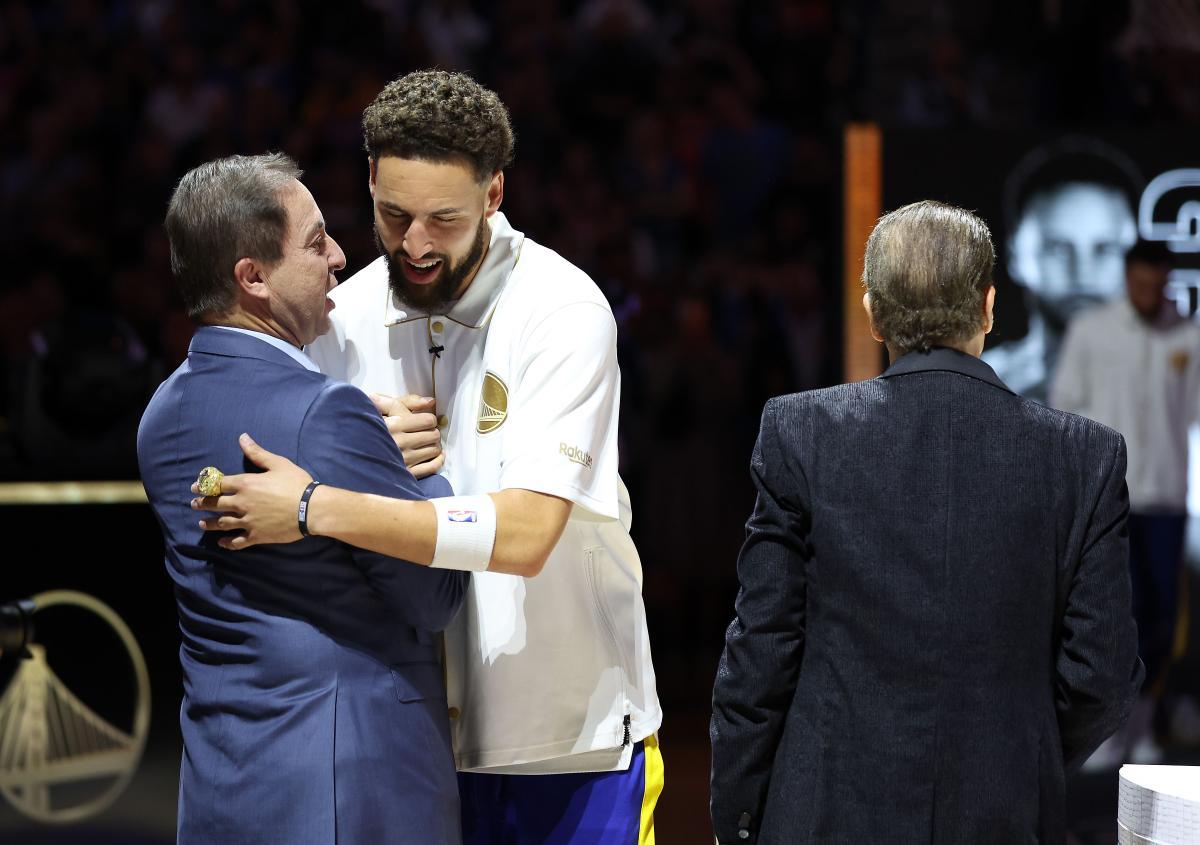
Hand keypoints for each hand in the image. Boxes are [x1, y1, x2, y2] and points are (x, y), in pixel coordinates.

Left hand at [190, 433, 312, 549]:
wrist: (311, 509)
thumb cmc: (296, 483)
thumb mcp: (278, 463)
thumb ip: (257, 453)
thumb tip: (242, 437)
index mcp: (245, 484)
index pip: (217, 484)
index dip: (203, 485)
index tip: (194, 487)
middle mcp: (241, 503)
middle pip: (215, 504)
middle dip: (202, 503)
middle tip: (194, 504)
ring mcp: (247, 521)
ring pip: (221, 524)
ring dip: (209, 523)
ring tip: (201, 523)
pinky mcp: (256, 535)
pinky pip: (237, 541)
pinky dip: (227, 543)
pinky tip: (222, 543)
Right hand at [371, 393, 444, 478]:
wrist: (351, 451)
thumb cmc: (368, 426)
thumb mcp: (383, 408)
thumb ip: (407, 401)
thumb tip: (431, 401)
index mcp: (394, 425)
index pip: (428, 420)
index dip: (429, 419)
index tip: (424, 421)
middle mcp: (399, 443)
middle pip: (433, 435)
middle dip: (432, 432)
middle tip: (426, 432)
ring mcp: (403, 460)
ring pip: (433, 451)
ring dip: (434, 445)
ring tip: (426, 443)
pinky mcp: (404, 474)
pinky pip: (431, 467)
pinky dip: (438, 460)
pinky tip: (437, 456)